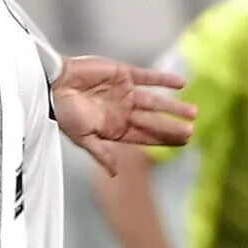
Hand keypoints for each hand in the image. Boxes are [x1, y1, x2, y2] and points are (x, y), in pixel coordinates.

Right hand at [52, 54, 195, 172]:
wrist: (54, 84)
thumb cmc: (64, 113)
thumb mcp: (82, 138)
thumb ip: (101, 153)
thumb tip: (114, 174)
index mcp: (115, 127)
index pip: (145, 136)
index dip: (164, 140)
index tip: (184, 143)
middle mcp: (124, 111)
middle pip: (154, 120)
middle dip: (172, 126)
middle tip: (192, 131)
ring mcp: (125, 92)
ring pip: (155, 100)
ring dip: (173, 106)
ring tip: (193, 112)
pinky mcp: (124, 74)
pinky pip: (148, 77)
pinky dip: (163, 79)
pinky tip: (181, 84)